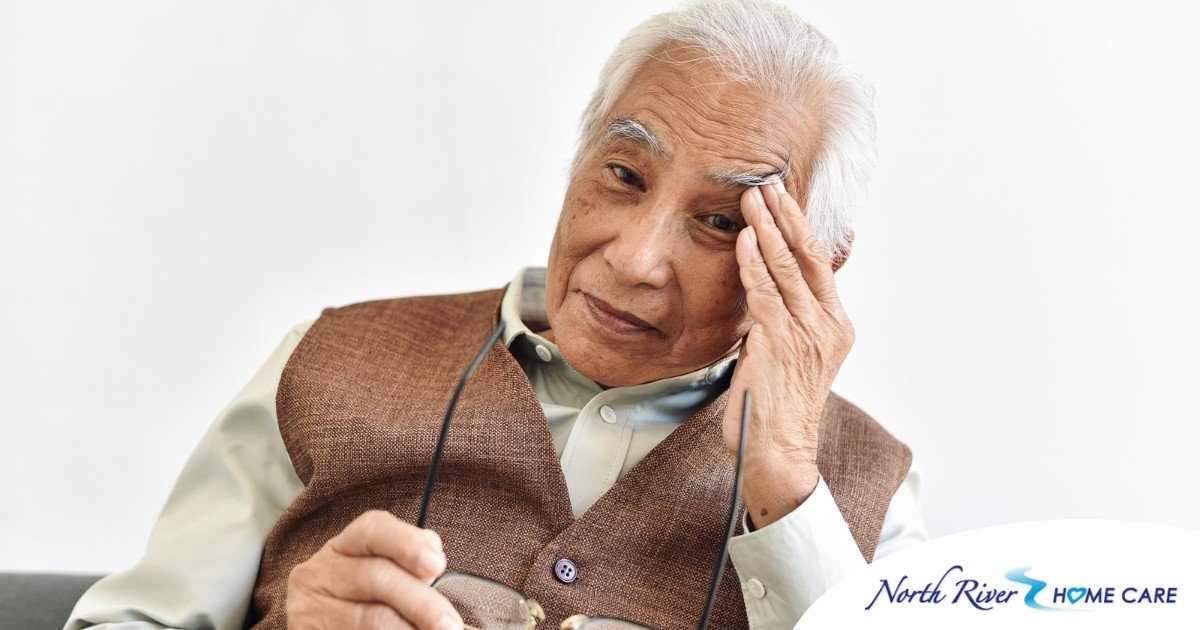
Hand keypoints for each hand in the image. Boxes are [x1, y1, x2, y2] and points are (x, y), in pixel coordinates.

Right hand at [286, 510, 462, 629]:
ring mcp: (308, 608)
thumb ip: (408, 566)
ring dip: (409, 628)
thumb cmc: (361, 604)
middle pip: (377, 576)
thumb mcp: (382, 577)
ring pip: (371, 618)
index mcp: (343, 547)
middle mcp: (319, 572)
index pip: (373, 529)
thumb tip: (432, 570)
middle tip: (449, 623)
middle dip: (422, 602)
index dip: (407, 542)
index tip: (437, 565)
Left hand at [726, 180, 855, 528]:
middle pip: (808, 258)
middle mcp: (828, 327)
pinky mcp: (782, 344)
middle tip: (768, 184)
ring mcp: (808, 335)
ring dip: (767, 229)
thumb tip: (761, 288)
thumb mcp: (787, 355)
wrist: (779, 453)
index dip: (801, 229)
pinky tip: (744, 240)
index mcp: (836, 327)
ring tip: (752, 199)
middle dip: (786, 217)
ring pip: (787, 269)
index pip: (819, 266)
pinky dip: (753, 263)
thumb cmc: (777, 408)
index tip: (785, 201)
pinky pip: (765, 294)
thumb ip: (781, 320)